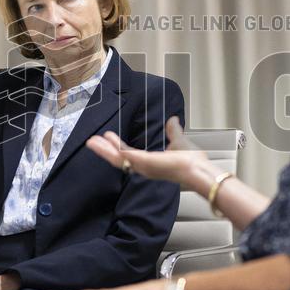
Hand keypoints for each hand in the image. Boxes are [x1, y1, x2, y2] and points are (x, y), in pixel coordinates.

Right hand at [85, 117, 216, 191]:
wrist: (197, 169)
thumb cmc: (191, 161)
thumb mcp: (179, 141)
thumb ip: (173, 131)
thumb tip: (173, 120)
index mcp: (151, 163)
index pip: (129, 155)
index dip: (118, 146)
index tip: (109, 137)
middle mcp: (144, 167)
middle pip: (118, 159)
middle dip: (105, 150)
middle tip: (92, 141)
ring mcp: (142, 167)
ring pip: (118, 159)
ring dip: (104, 150)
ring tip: (92, 141)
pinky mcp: (144, 163)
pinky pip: (124, 156)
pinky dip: (113, 149)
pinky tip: (104, 142)